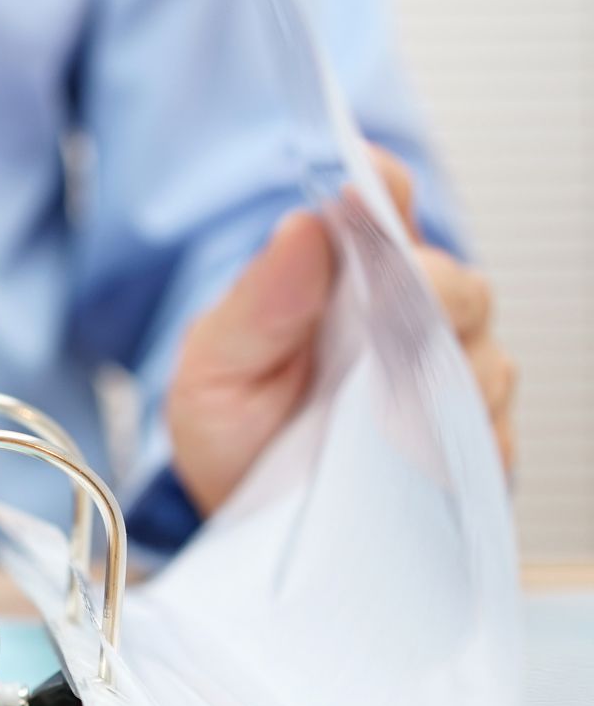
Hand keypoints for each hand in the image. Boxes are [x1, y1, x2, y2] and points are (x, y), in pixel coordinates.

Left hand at [166, 146, 516, 516]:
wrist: (245, 516)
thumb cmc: (232, 428)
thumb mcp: (215, 367)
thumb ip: (258, 301)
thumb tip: (302, 227)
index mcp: (345, 277)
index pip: (383, 208)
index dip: (384, 190)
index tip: (365, 189)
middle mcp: (407, 318)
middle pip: (454, 284)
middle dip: (429, 293)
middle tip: (393, 314)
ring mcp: (444, 380)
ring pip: (483, 359)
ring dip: (443, 377)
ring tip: (388, 407)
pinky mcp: (466, 445)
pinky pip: (491, 435)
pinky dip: (459, 441)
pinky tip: (415, 455)